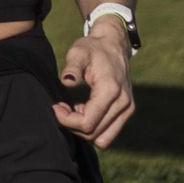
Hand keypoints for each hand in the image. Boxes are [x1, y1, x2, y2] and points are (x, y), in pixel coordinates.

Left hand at [54, 23, 135, 147]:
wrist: (113, 44)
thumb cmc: (93, 48)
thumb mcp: (78, 51)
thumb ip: (72, 67)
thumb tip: (67, 81)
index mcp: (110, 90)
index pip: (88, 122)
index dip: (67, 120)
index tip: (56, 106)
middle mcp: (123, 103)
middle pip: (94, 133)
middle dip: (73, 125)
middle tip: (61, 108)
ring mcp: (128, 108)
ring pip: (103, 138)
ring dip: (84, 130)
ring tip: (73, 110)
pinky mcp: (127, 111)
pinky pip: (109, 132)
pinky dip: (95, 128)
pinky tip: (84, 110)